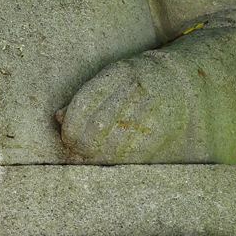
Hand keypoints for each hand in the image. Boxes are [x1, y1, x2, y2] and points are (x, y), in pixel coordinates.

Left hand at [57, 50, 190, 162]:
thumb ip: (85, 96)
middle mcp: (135, 89)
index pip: (86, 102)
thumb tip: (58, 117)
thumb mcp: (110, 78)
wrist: (177, 83)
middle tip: (74, 153)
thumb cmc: (133, 81)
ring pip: (115, 142)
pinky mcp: (160, 130)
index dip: (71, 125)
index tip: (66, 138)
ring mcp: (150, 110)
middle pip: (99, 125)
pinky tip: (106, 162)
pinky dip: (115, 160)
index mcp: (118, 73)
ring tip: (86, 159)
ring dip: (96, 156)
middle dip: (82, 144)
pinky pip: (134, 152)